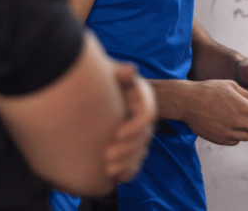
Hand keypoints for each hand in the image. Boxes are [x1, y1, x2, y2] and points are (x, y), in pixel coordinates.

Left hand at [103, 64, 155, 182]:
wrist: (100, 92)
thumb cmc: (107, 82)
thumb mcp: (112, 72)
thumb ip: (120, 71)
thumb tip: (129, 71)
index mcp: (142, 98)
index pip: (147, 114)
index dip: (134, 126)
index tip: (115, 133)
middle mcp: (143, 117)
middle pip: (143, 138)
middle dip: (126, 149)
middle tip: (106, 155)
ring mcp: (140, 134)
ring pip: (140, 153)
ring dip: (126, 163)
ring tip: (107, 169)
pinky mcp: (133, 147)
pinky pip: (136, 163)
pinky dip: (128, 172)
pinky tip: (116, 178)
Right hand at [183, 79, 247, 145]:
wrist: (187, 102)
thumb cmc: (209, 90)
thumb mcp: (231, 85)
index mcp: (242, 107)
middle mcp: (238, 122)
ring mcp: (228, 133)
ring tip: (239, 118)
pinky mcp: (220, 140)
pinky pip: (235, 141)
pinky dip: (236, 134)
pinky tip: (229, 124)